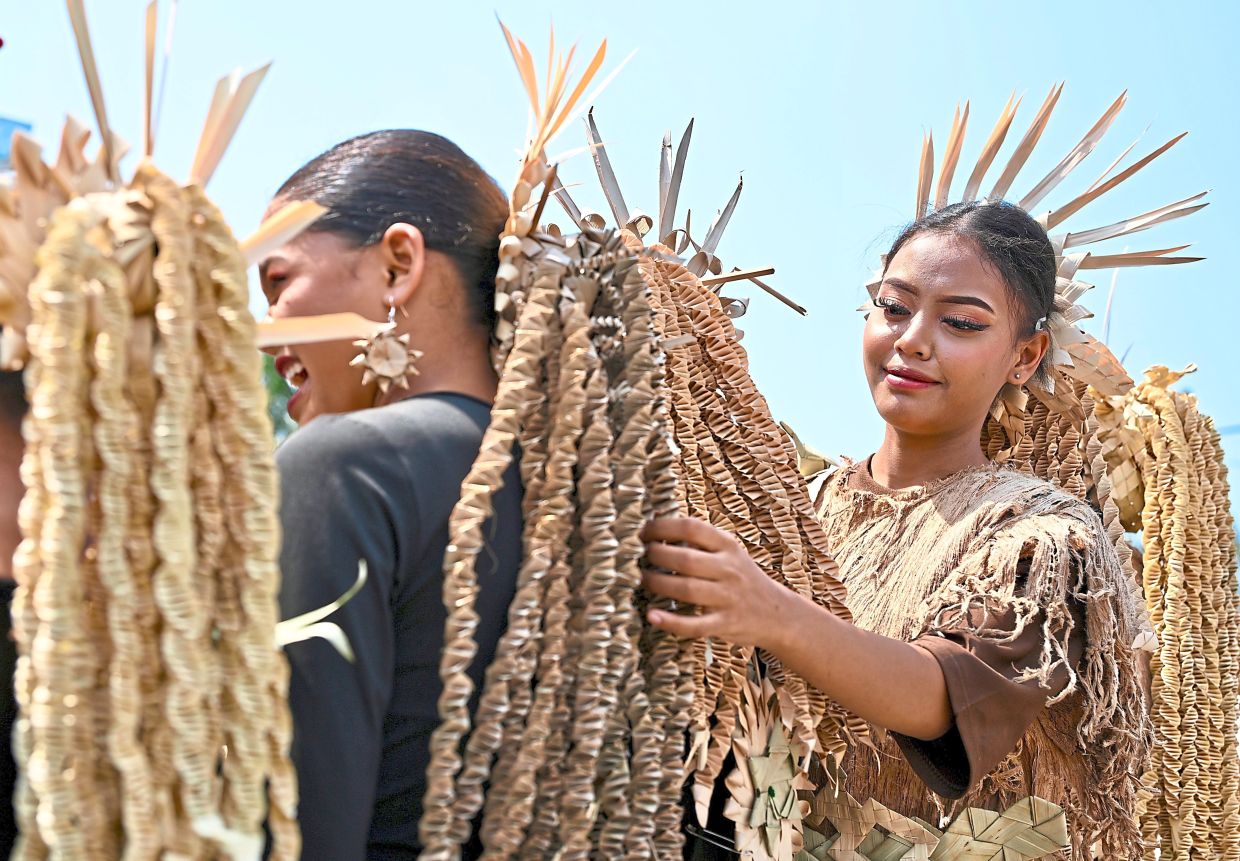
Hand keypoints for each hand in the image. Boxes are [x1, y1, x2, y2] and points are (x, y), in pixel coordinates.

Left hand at [641, 516, 794, 649]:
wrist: (779, 613)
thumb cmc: (742, 578)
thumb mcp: (729, 553)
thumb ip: (701, 542)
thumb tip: (657, 528)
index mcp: (728, 546)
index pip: (692, 527)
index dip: (662, 527)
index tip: (643, 532)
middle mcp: (729, 569)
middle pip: (685, 559)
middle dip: (656, 555)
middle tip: (640, 557)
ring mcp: (728, 598)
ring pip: (686, 589)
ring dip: (657, 584)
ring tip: (642, 580)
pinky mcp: (724, 624)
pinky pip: (694, 625)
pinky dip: (670, 622)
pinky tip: (651, 616)